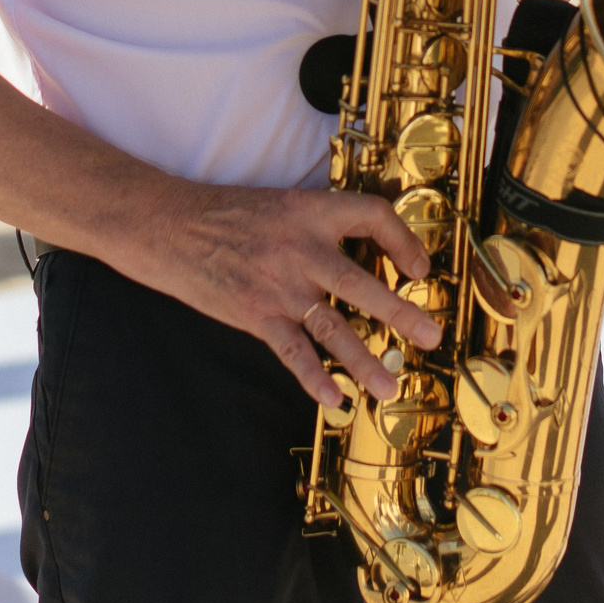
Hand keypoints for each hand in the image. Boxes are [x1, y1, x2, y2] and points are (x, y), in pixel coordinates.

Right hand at [125, 182, 443, 407]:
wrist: (172, 227)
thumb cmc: (231, 214)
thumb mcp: (285, 203)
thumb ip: (323, 222)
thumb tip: (370, 239)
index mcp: (311, 211)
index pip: (372, 215)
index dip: (404, 240)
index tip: (421, 268)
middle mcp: (301, 249)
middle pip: (361, 283)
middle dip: (400, 313)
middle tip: (431, 337)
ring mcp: (279, 285)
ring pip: (332, 327)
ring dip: (363, 360)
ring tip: (389, 386)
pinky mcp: (256, 314)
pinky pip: (292, 352)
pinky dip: (314, 378)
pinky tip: (334, 399)